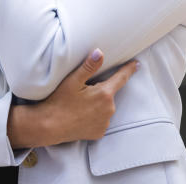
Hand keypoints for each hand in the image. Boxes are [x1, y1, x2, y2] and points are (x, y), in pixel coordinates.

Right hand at [7, 48, 137, 147]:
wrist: (50, 126)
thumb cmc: (59, 101)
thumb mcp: (72, 81)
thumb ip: (88, 67)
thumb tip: (99, 52)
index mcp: (104, 94)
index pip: (121, 78)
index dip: (129, 69)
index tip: (136, 64)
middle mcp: (109, 109)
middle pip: (109, 93)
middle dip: (101, 90)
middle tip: (83, 91)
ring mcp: (105, 122)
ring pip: (105, 107)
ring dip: (97, 104)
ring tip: (79, 104)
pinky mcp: (99, 132)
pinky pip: (100, 120)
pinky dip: (94, 116)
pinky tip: (80, 115)